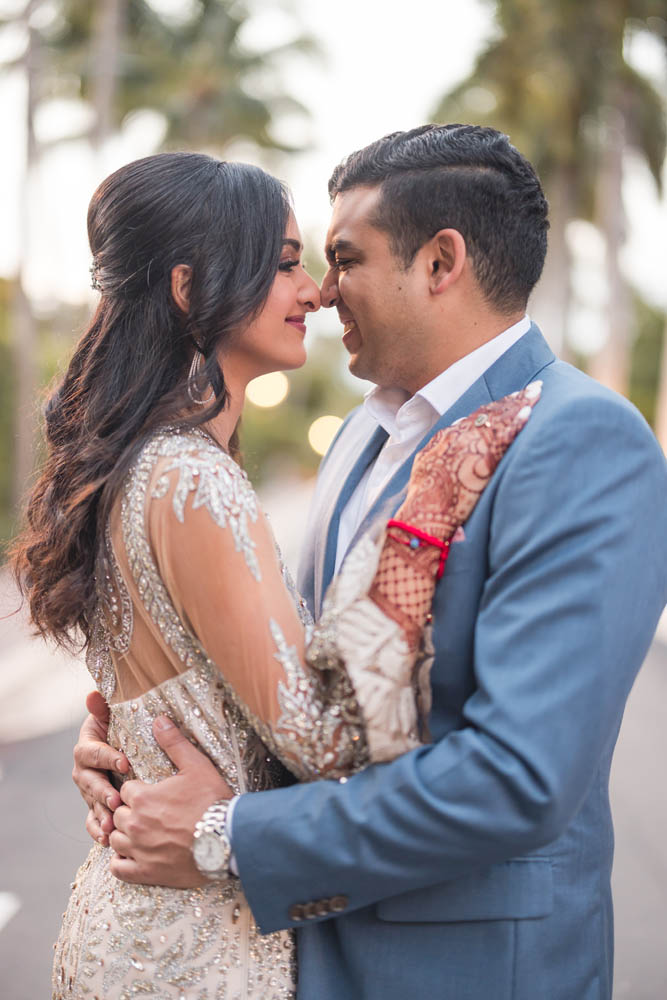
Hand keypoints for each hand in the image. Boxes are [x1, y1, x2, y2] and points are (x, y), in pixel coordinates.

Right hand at [72, 690, 129, 845]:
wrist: (121, 748)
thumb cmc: (119, 729)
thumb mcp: (112, 716)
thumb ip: (103, 707)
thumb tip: (93, 694)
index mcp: (86, 748)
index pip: (93, 752)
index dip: (107, 757)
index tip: (124, 762)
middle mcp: (83, 771)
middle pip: (89, 782)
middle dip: (102, 791)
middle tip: (117, 799)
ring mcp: (88, 791)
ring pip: (91, 804)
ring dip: (101, 815)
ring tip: (113, 826)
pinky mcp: (95, 806)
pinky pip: (92, 821)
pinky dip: (98, 831)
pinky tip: (107, 840)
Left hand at [109, 715, 232, 886]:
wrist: (227, 840)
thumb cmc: (212, 802)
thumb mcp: (196, 766)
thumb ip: (174, 743)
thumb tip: (159, 720)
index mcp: (142, 798)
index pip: (125, 790)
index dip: (137, 790)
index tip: (149, 793)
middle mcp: (134, 824)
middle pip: (118, 814)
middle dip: (129, 811)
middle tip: (148, 812)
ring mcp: (138, 850)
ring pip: (115, 839)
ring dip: (123, 834)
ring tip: (140, 832)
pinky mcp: (145, 872)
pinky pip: (118, 868)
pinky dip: (121, 861)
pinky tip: (132, 855)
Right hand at [398, 382, 541, 535]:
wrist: (423, 515)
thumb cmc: (424, 501)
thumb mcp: (425, 470)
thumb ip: (439, 454)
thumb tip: (448, 444)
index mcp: (444, 439)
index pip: (473, 418)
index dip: (494, 408)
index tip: (510, 399)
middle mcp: (456, 436)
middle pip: (488, 413)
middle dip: (512, 400)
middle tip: (533, 388)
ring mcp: (468, 445)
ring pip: (497, 419)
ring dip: (518, 404)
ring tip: (537, 393)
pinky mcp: (480, 459)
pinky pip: (501, 437)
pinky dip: (516, 423)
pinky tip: (529, 413)